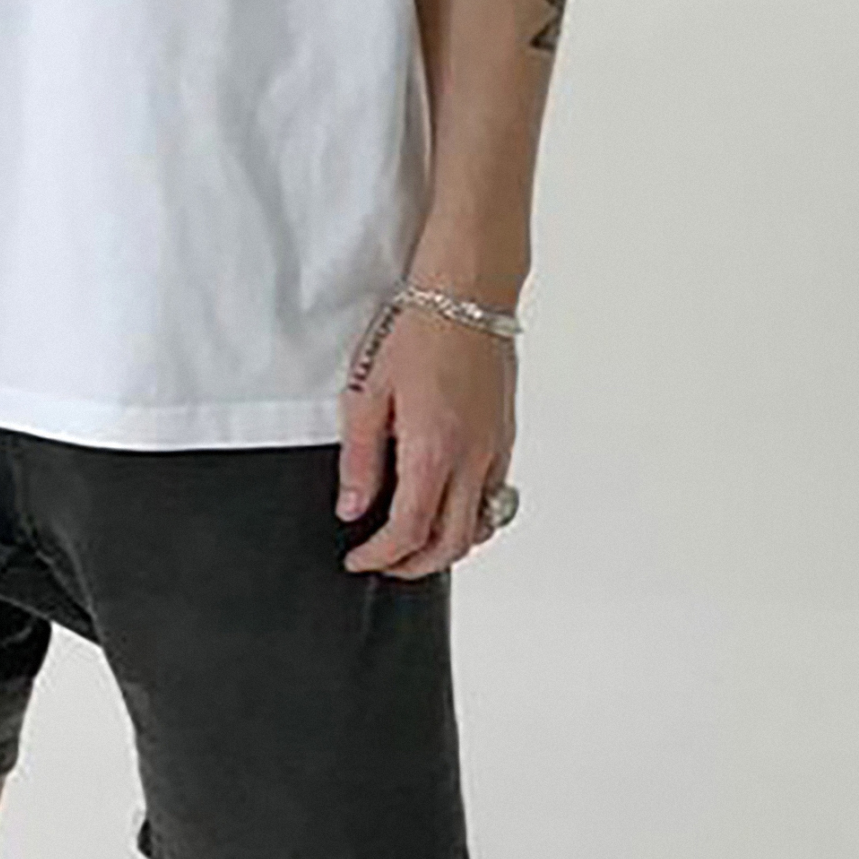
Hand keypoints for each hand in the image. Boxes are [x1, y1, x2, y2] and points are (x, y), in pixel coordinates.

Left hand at [335, 300, 517, 577]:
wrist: (467, 293)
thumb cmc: (416, 330)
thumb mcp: (367, 390)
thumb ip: (360, 457)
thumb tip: (352, 507)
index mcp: (433, 450)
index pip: (409, 531)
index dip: (381, 557)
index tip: (358, 559)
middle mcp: (473, 458)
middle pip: (452, 543)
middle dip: (414, 565)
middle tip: (382, 561)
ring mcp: (495, 449)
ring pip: (482, 526)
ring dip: (447, 545)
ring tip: (412, 540)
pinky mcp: (505, 436)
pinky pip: (496, 497)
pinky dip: (472, 517)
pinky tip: (446, 504)